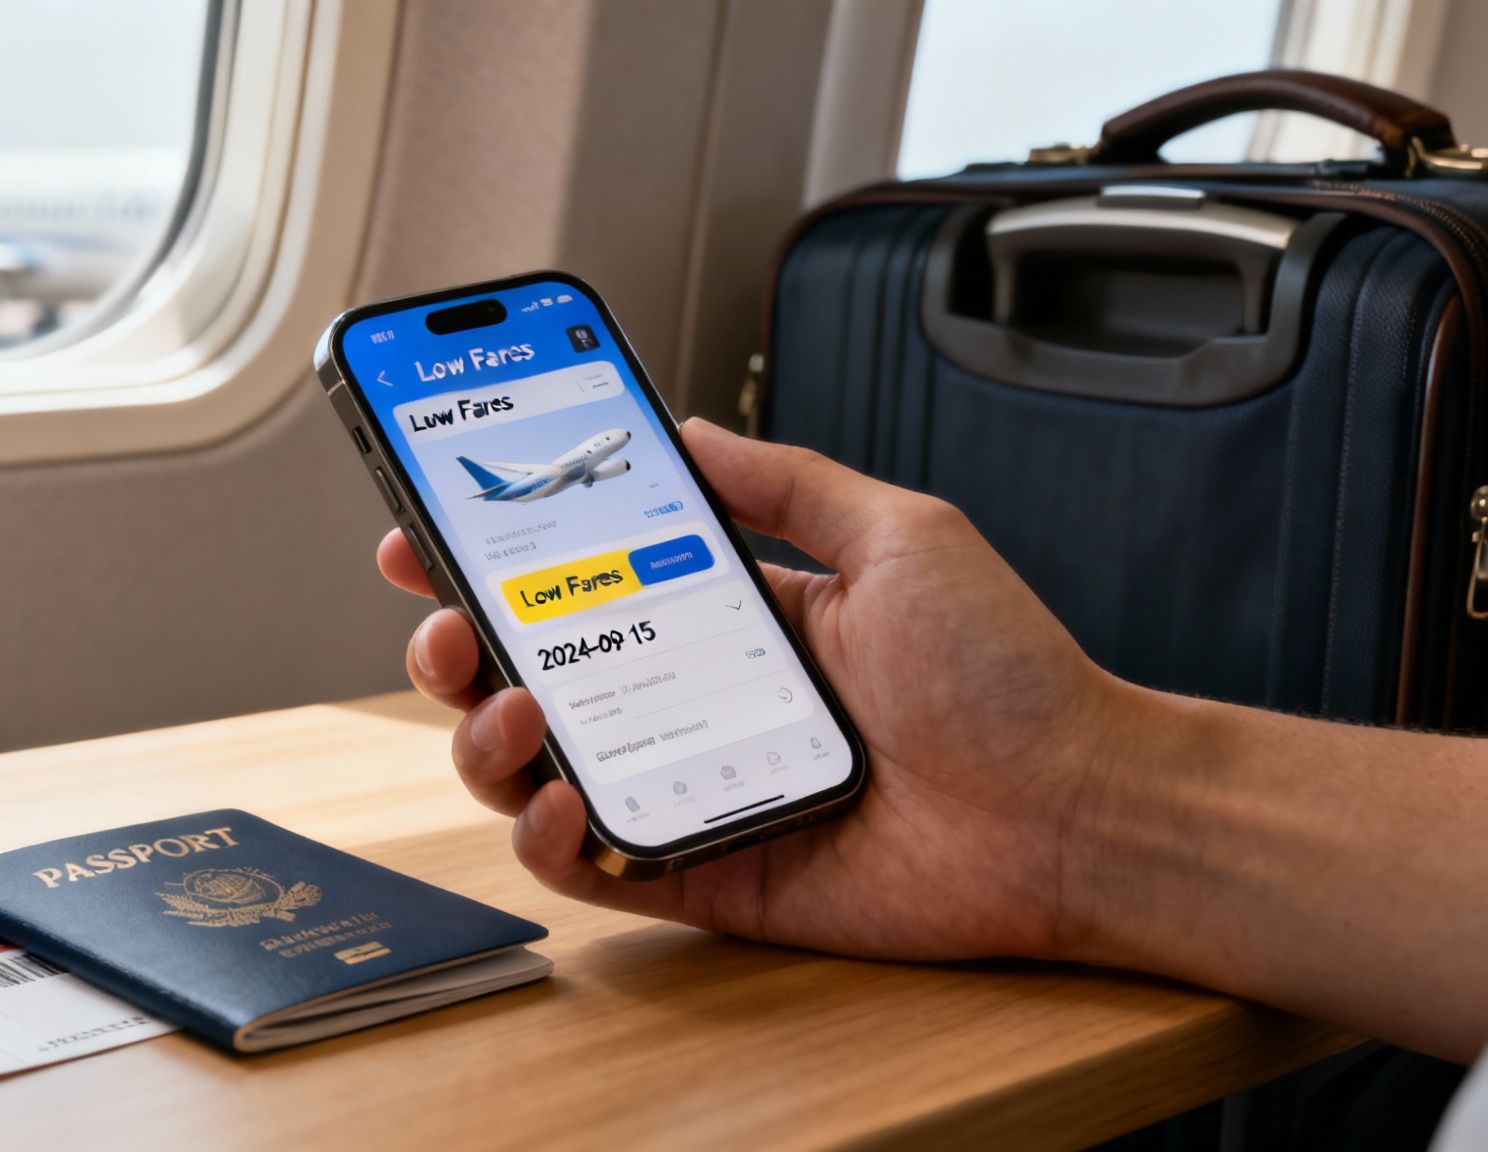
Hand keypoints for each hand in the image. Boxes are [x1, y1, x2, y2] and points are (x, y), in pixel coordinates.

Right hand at [376, 418, 1134, 960]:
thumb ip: (786, 480)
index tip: (427, 528)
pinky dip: (547, 839)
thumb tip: (691, 429)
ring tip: (517, 706)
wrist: (1075, 809)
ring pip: (537, 773)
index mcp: (732, 618)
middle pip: (532, 677)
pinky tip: (561, 798)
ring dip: (486, 737)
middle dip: (457, 646)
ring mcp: (692, 790)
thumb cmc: (1007, 676)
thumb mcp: (898, 532)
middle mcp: (695, 702)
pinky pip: (592, 866)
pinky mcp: (707, 873)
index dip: (495, 559)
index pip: (584, 582)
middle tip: (444, 623)